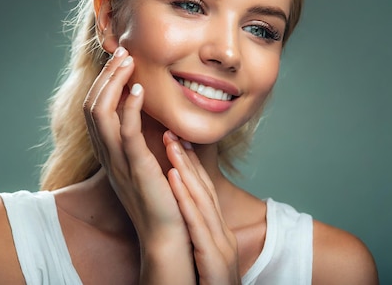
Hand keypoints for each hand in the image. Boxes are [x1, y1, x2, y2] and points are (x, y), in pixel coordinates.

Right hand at [82, 47, 194, 282]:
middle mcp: (108, 155)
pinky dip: (129, 108)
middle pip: (92, 106)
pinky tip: (140, 89)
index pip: (95, 109)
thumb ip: (148, 141)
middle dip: (106, 75)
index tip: (122, 60)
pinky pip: (125, 133)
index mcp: (111, 153)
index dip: (104, 82)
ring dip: (113, 83)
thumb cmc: (164, 198)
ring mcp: (119, 162)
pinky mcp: (136, 168)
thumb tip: (159, 119)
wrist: (167, 236)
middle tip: (123, 51)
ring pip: (101, 114)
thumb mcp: (150, 164)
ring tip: (128, 60)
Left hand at [164, 133, 240, 284]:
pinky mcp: (215, 262)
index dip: (190, 165)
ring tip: (170, 142)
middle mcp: (221, 236)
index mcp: (216, 234)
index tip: (175, 140)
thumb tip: (184, 221)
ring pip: (202, 200)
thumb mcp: (203, 259)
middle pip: (204, 190)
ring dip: (186, 169)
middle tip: (171, 129)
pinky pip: (198, 225)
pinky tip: (173, 179)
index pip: (202, 193)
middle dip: (187, 158)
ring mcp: (221, 247)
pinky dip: (186, 199)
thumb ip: (196, 237)